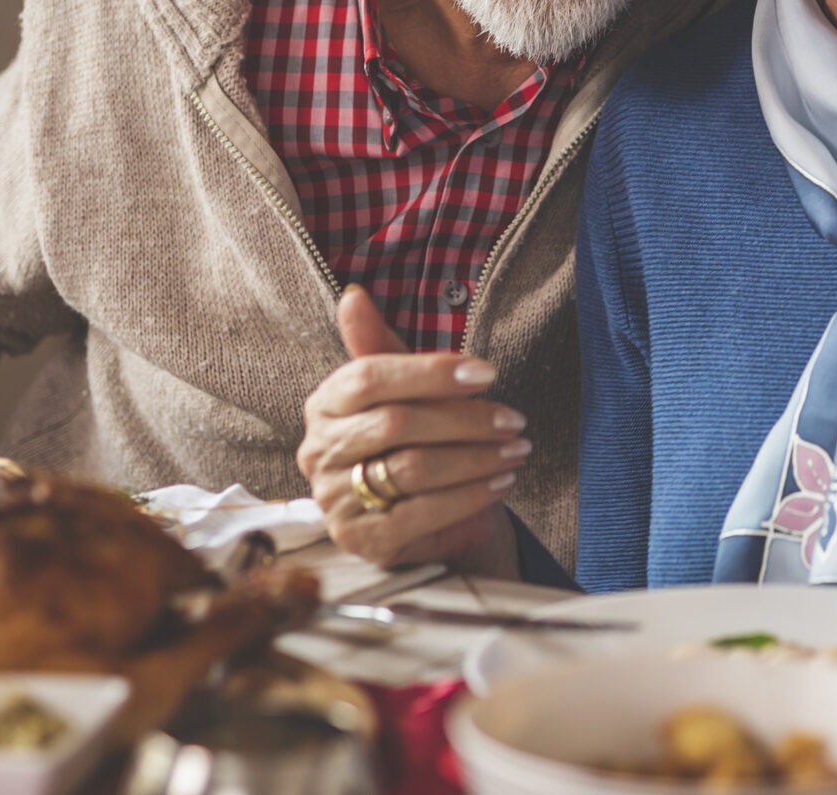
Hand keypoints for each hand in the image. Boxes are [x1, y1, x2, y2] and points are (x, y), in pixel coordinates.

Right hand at [300, 286, 524, 570]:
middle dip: (465, 420)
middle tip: (513, 419)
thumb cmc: (416, 440)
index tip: (487, 372)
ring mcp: (336, 499)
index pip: (368, 378)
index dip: (429, 372)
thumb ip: (381, 346)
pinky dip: (469, 496)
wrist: (426, 518)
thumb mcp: (405, 389)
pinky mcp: (363, 540)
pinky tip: (501, 482)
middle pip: (396, 423)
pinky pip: (422, 513)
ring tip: (516, 449)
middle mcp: (319, 451)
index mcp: (325, 404)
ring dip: (476, 458)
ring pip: (412, 469)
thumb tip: (354, 295)